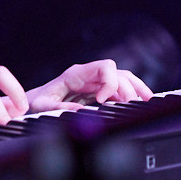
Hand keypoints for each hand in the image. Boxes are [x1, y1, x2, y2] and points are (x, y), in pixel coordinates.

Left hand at [23, 58, 153, 113]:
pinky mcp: (99, 94)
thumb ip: (60, 108)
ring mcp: (95, 83)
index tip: (103, 101)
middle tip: (129, 106)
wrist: (31, 106)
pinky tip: (142, 103)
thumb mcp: (42, 107)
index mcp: (76, 74)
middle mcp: (88, 75)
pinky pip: (120, 91)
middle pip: (117, 73)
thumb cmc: (35, 104)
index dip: (110, 82)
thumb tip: (81, 112)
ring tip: (148, 100)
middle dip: (127, 89)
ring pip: (123, 80)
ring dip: (136, 89)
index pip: (104, 67)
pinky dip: (132, 96)